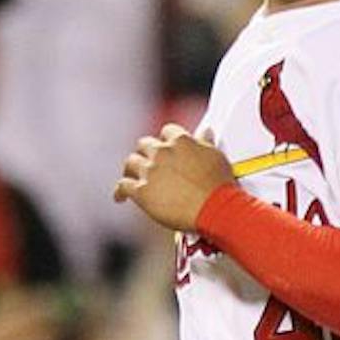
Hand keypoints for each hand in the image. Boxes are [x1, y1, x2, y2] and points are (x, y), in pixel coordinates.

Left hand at [112, 124, 231, 233]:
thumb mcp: (216, 157)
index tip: (168, 147)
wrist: (213, 208)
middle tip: (147, 162)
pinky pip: (123, 186)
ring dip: (131, 169)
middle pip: (145, 144)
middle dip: (146, 152)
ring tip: (131, 176)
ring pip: (131, 162)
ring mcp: (150, 171)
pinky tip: (120, 197)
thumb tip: (205, 132)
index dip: (166, 140)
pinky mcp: (142, 191)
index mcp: (180, 140)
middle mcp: (162, 152)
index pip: (167, 131)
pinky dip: (120, 191)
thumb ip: (205, 143)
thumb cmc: (218, 185)